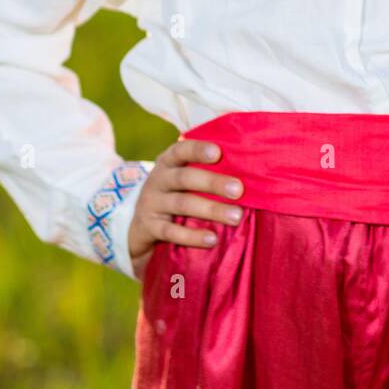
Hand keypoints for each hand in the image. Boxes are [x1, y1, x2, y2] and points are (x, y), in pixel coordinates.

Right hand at [127, 137, 242, 282]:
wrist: (138, 226)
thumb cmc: (173, 195)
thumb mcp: (182, 178)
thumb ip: (205, 170)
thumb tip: (250, 166)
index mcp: (168, 162)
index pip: (181, 150)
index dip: (198, 149)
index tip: (218, 152)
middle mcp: (157, 180)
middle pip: (184, 178)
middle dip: (212, 183)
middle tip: (239, 190)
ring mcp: (150, 203)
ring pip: (181, 204)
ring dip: (210, 210)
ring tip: (235, 216)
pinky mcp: (148, 227)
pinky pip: (170, 231)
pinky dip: (192, 236)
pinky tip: (212, 239)